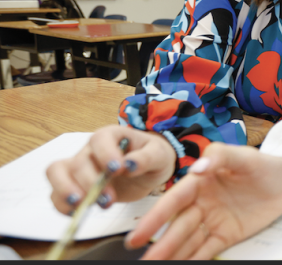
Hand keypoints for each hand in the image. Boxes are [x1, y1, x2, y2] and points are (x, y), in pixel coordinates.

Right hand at [46, 125, 175, 213]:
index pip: (99, 139)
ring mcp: (79, 167)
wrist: (149, 170)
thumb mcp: (159, 154)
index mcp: (112, 135)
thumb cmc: (153, 156)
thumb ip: (146, 158)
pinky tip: (77, 213)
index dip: (104, 153)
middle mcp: (91, 150)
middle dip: (90, 183)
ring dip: (65, 191)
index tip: (117, 169)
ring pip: (56, 173)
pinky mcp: (75, 186)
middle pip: (78, 162)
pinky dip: (62, 205)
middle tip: (108, 200)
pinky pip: (56, 194)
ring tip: (82, 206)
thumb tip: (130, 165)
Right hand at [124, 143, 281, 259]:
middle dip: (161, 244)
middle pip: (178, 226)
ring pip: (188, 241)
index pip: (175, 200)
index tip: (139, 236)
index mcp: (201, 180)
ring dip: (172, 255)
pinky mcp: (225, 235)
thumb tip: (198, 167)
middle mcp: (202, 202)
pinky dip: (193, 260)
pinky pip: (206, 250)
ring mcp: (212, 220)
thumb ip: (221, 156)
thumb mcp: (245, 156)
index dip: (156, 218)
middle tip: (146, 260)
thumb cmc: (264, 165)